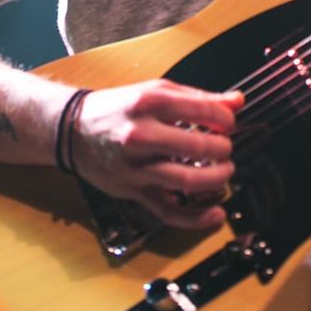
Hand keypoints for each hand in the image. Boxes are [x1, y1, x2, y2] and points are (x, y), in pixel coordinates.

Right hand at [69, 79, 242, 229]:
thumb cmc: (119, 108)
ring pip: (187, 182)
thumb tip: (237, 101)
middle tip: (226, 149)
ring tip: (225, 173)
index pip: (205, 112)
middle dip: (223, 150)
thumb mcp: (156, 91)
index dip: (226, 121)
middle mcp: (143, 135)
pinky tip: (215, 215)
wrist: (74, 130)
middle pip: (199, 149)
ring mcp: (137, 167)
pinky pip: (168, 211)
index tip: (227, 124)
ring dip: (217, 179)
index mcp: (151, 103)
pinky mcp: (134, 191)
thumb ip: (198, 97)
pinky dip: (196, 219)